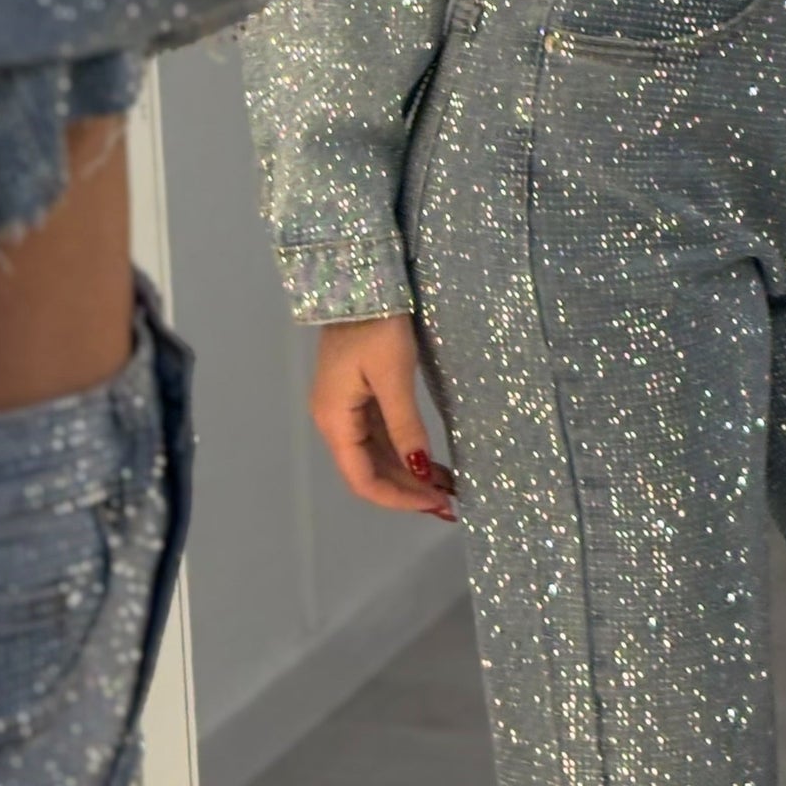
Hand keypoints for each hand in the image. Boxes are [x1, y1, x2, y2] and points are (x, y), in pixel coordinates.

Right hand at [310, 314, 456, 517]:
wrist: (360, 281)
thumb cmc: (376, 326)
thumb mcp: (394, 376)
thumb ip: (405, 427)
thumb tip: (421, 472)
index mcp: (335, 421)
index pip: (362, 479)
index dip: (398, 498)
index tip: (436, 505)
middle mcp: (335, 421)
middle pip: (369, 471)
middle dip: (408, 490)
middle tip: (450, 504)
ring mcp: (346, 408)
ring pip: (377, 455)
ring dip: (410, 474)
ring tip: (448, 488)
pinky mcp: (359, 394)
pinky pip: (381, 435)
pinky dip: (405, 451)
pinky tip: (431, 461)